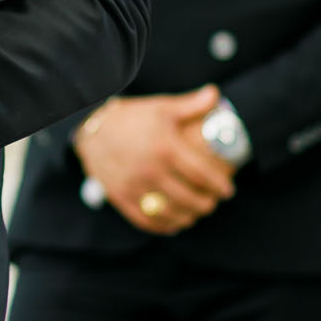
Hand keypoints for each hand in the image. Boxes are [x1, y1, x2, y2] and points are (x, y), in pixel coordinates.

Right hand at [75, 85, 236, 235]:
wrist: (92, 129)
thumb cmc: (131, 117)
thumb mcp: (162, 107)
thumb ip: (191, 104)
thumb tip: (215, 94)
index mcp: (165, 148)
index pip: (201, 174)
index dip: (219, 185)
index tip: (228, 190)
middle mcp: (151, 170)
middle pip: (189, 198)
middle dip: (206, 204)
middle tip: (213, 202)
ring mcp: (135, 186)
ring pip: (170, 212)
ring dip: (188, 217)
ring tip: (196, 213)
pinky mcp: (121, 197)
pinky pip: (147, 220)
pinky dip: (163, 226)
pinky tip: (174, 224)